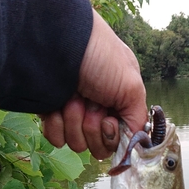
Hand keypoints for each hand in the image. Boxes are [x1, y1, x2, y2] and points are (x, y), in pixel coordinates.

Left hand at [41, 10, 147, 159]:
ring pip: (77, 144)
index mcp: (118, 104)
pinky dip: (55, 124)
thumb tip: (134, 144)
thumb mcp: (131, 86)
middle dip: (91, 127)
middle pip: (98, 147)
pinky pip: (56, 139)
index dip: (112, 136)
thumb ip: (137, 120)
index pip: (119, 140)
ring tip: (71, 97)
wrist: (57, 42)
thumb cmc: (100, 57)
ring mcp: (73, 114)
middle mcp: (97, 111)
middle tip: (88, 102)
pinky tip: (56, 105)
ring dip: (73, 122)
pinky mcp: (51, 115)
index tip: (107, 120)